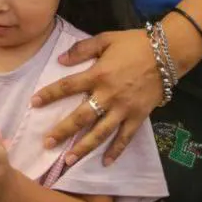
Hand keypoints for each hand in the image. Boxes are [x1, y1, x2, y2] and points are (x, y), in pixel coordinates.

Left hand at [30, 29, 164, 167]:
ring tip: (68, 160)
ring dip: (83, 147)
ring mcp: (123, 109)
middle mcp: (108, 95)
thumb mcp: (106, 39)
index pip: (68, 86)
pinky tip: (104, 162)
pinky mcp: (137, 117)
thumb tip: (60, 60)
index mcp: (98, 74)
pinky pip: (125, 138)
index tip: (34, 103)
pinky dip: (116, 151)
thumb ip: (82, 49)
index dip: (50, 94)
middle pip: (81, 116)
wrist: (167, 53)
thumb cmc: (134, 44)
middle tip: (47, 143)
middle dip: (63, 130)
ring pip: (100, 132)